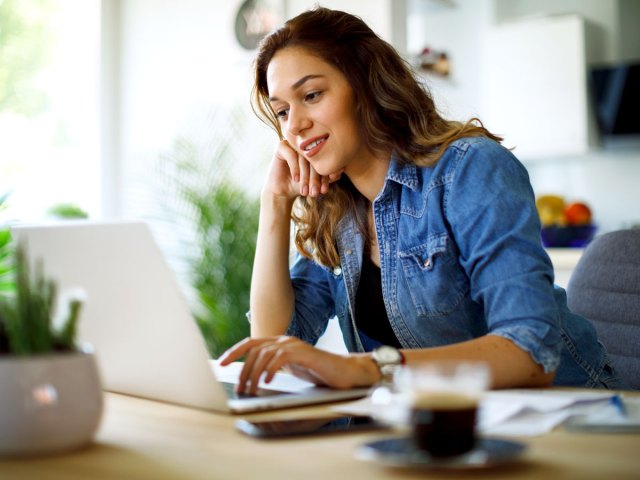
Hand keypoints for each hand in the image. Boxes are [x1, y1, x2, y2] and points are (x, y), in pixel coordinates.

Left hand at [219, 336, 377, 394]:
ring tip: (251, 390)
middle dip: (243, 369)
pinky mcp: (304, 352)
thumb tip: (252, 380)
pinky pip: (281, 358)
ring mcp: (294, 345)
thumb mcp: (290, 370)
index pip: (251, 343)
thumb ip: (273, 369)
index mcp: (279, 343)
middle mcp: (284, 340)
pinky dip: (271, 369)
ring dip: (254, 374)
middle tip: (239, 388)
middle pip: (255, 350)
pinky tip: (267, 382)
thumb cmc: (317, 373)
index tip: (222, 363)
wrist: (343, 372)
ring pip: (265, 354)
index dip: (235, 351)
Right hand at [264, 140, 342, 199]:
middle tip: (315, 192)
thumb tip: (342, 169)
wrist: (283, 191)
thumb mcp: (317, 183)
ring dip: (306, 177)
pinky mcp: (282, 146)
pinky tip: (296, 180)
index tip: (325, 190)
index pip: (324, 161)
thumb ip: (330, 176)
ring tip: (306, 191)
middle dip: (315, 179)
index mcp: (317, 150)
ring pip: (304, 159)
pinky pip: (291, 156)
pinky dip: (295, 169)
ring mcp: (294, 144)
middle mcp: (306, 145)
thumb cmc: (302, 185)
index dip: (326, 176)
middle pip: (314, 160)